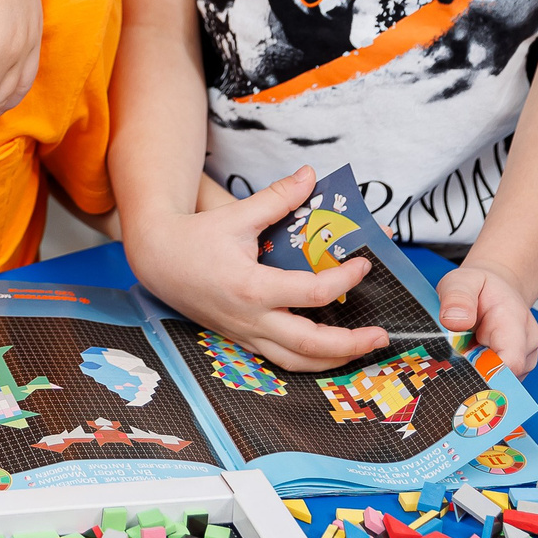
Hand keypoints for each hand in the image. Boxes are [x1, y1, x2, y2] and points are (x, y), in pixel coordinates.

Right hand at [127, 166, 387, 371]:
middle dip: (350, 343)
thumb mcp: (237, 215)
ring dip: (334, 360)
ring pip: (296, 361)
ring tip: (361, 349)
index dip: (344, 280)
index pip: (312, 293)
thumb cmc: (195, 236)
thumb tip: (310, 175)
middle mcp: (250, 318)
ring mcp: (244, 333)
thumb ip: (277, 199)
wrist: (156, 259)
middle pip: (309, 344)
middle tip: (381, 334)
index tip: (363, 264)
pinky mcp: (240, 338)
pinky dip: (308, 359)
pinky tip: (328, 350)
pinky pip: (279, 359)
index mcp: (251, 287)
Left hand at [436, 260, 537, 376]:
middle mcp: (527, 343)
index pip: (512, 361)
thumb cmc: (479, 287)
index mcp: (514, 321)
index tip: (464, 373)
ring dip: (479, 374)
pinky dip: (482, 375)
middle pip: (506, 377)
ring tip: (465, 351)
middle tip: (455, 358)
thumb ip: (457, 297)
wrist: (496, 289)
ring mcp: (525, 357)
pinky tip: (472, 359)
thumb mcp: (462, 281)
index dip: (488, 374)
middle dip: (477, 374)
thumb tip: (455, 321)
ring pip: (502, 382)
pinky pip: (500, 381)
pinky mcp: (518, 368)